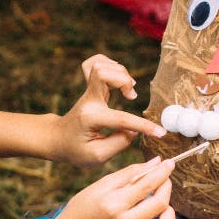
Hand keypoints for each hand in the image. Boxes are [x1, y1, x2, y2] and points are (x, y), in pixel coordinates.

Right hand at [50, 156, 175, 218]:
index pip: (148, 184)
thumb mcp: (101, 185)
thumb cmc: (82, 209)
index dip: (163, 171)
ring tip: (159, 206)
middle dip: (166, 187)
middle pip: (161, 203)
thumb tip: (156, 162)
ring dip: (168, 213)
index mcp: (115, 203)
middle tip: (162, 180)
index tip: (169, 163)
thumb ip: (130, 173)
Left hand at [51, 55, 166, 167]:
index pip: (121, 119)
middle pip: (102, 73)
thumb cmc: (76, 150)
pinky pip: (96, 62)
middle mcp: (89, 101)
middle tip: (131, 97)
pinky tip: (118, 78)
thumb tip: (135, 130)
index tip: (160, 133)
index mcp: (91, 118)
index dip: (143, 126)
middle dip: (123, 80)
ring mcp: (88, 91)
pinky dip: (110, 64)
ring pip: (101, 65)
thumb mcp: (97, 156)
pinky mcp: (90, 86)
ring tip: (128, 90)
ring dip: (120, 72)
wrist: (58, 139)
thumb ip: (119, 142)